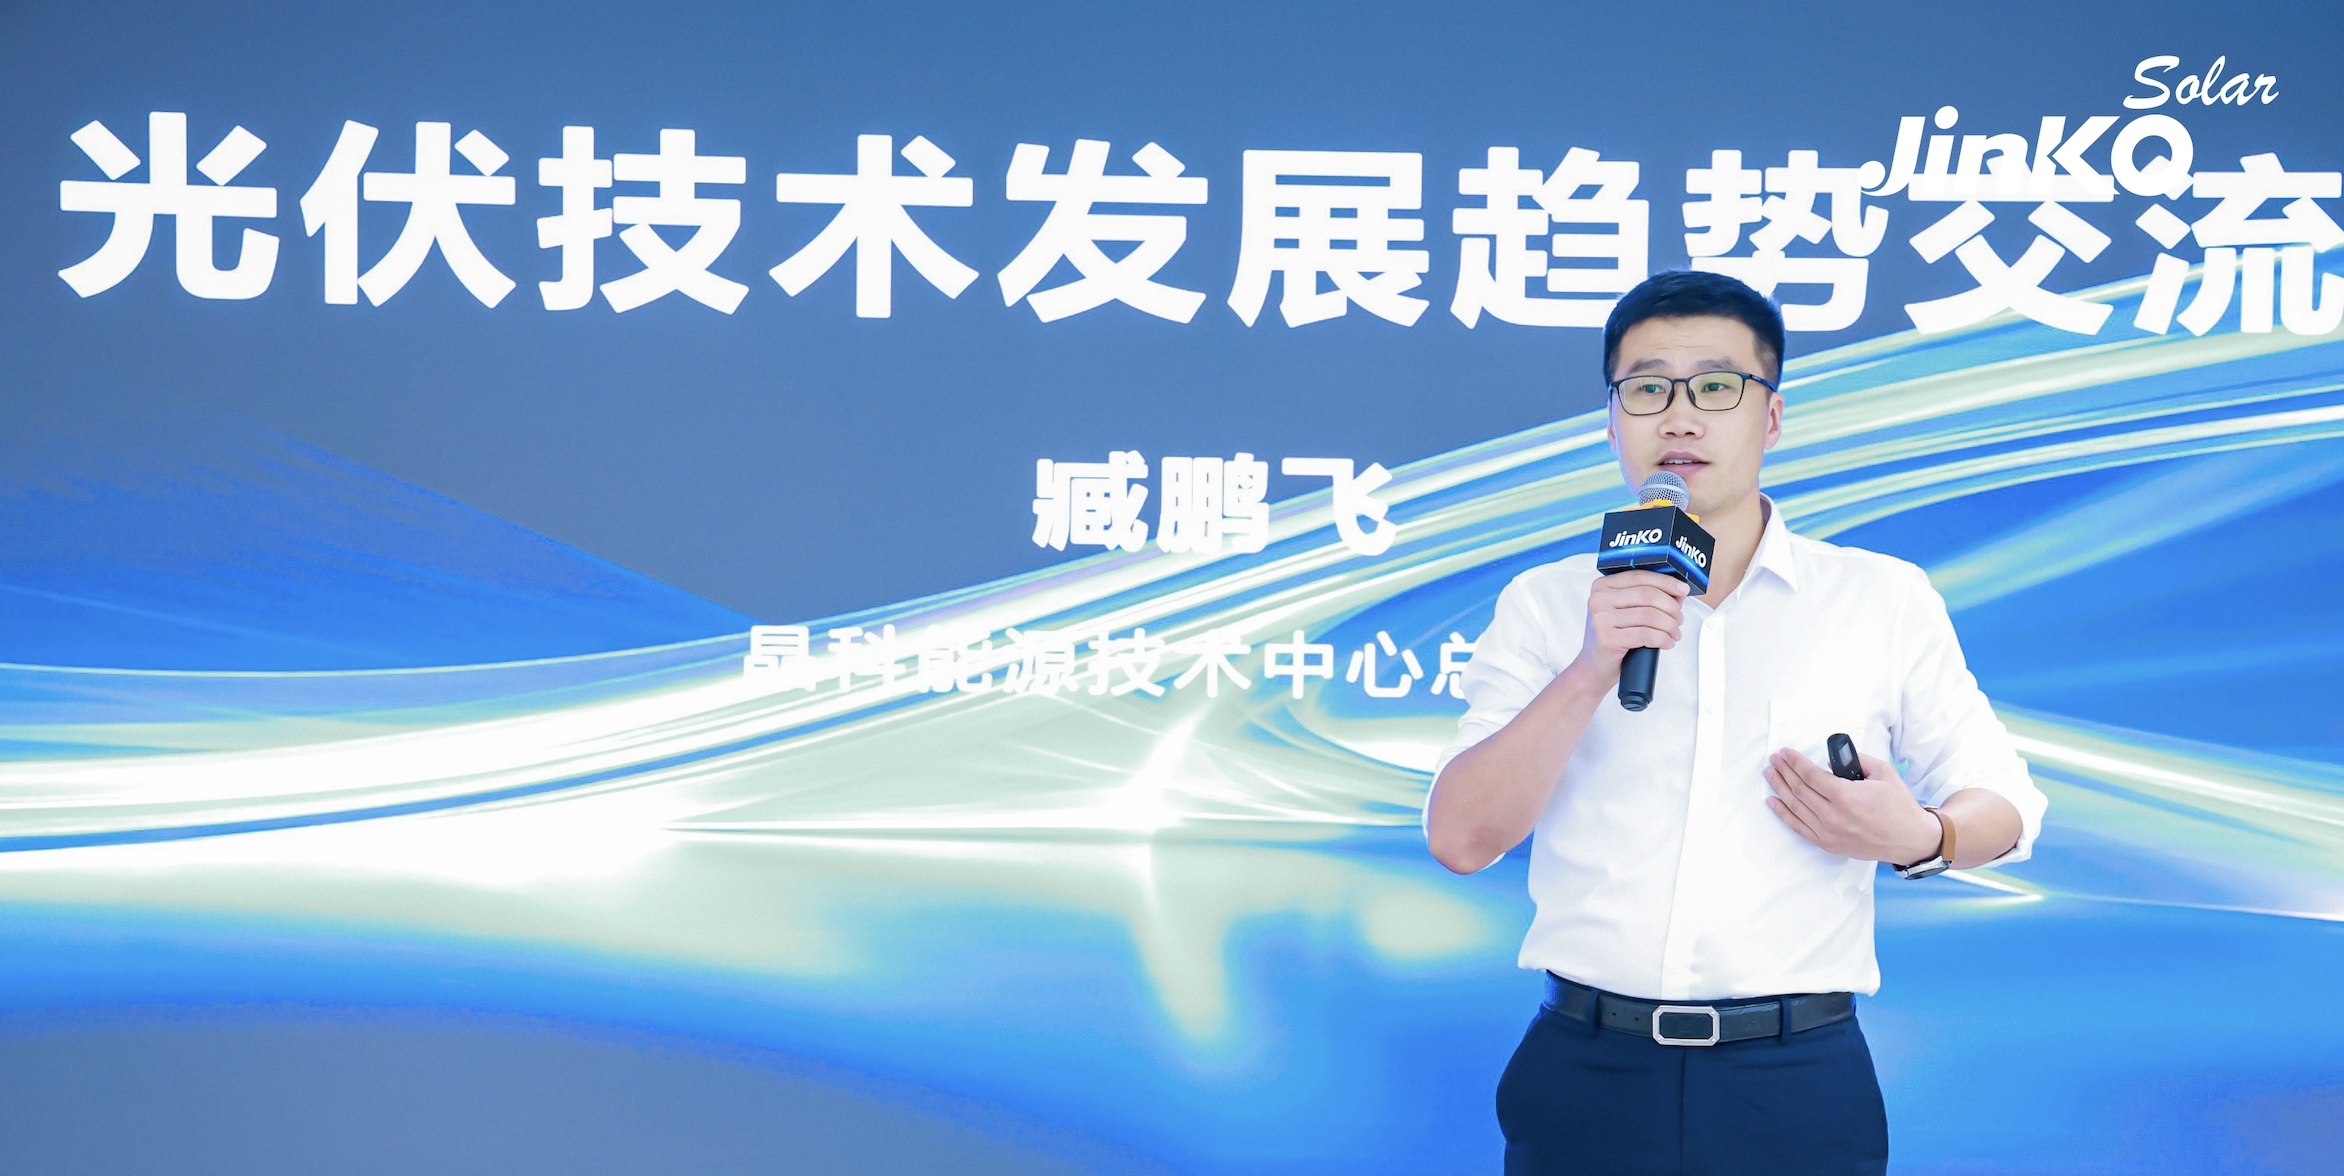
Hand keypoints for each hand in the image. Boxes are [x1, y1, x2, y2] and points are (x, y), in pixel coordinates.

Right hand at [1569, 570, 1688, 686]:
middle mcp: (1599, 599)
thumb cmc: (1615, 637)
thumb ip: (1649, 597)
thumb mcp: (1627, 611)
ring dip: (1670, 625)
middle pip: (1648, 595)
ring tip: (1674, 634)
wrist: (1595, 666)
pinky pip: (1645, 634)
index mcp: (1603, 586)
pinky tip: (1667, 642)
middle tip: (1679, 619)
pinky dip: (1662, 638)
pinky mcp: (1607, 639)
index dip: (1666, 582)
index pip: (1640, 576)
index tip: (1683, 590)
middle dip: (1671, 607)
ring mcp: (1601, 619)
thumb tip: (1678, 591)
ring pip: (1650, 615)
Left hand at [1763, 748, 1944, 865]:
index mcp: (1847, 797)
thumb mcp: (1883, 773)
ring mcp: (1828, 832)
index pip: (1811, 775)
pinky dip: (1783, 814)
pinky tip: (1773, 801)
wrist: (1909, 839)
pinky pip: (1798, 827)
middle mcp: (1833, 816)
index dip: (1795, 762)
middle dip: (1784, 771)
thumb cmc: (1898, 805)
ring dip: (1779, 788)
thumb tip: (1832, 762)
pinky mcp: (1827, 844)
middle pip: (1799, 789)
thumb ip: (1856, 761)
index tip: (1785, 753)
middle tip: (1774, 759)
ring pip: (1795, 807)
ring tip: (1769, 774)